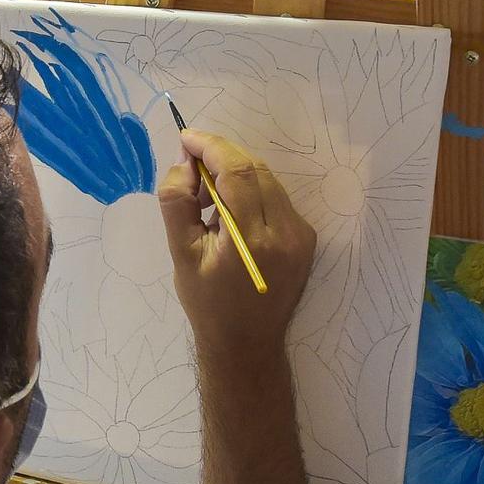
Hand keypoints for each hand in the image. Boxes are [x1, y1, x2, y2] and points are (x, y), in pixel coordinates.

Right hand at [158, 130, 314, 360]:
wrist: (247, 345)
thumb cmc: (208, 304)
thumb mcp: (180, 255)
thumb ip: (177, 203)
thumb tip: (184, 162)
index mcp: (252, 240)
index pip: (237, 172)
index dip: (211, 146)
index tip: (186, 138)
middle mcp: (286, 232)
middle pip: (255, 169)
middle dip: (221, 155)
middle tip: (190, 165)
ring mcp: (301, 235)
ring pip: (268, 180)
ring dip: (235, 172)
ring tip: (206, 193)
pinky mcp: (306, 238)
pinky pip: (276, 198)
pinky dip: (251, 191)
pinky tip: (229, 210)